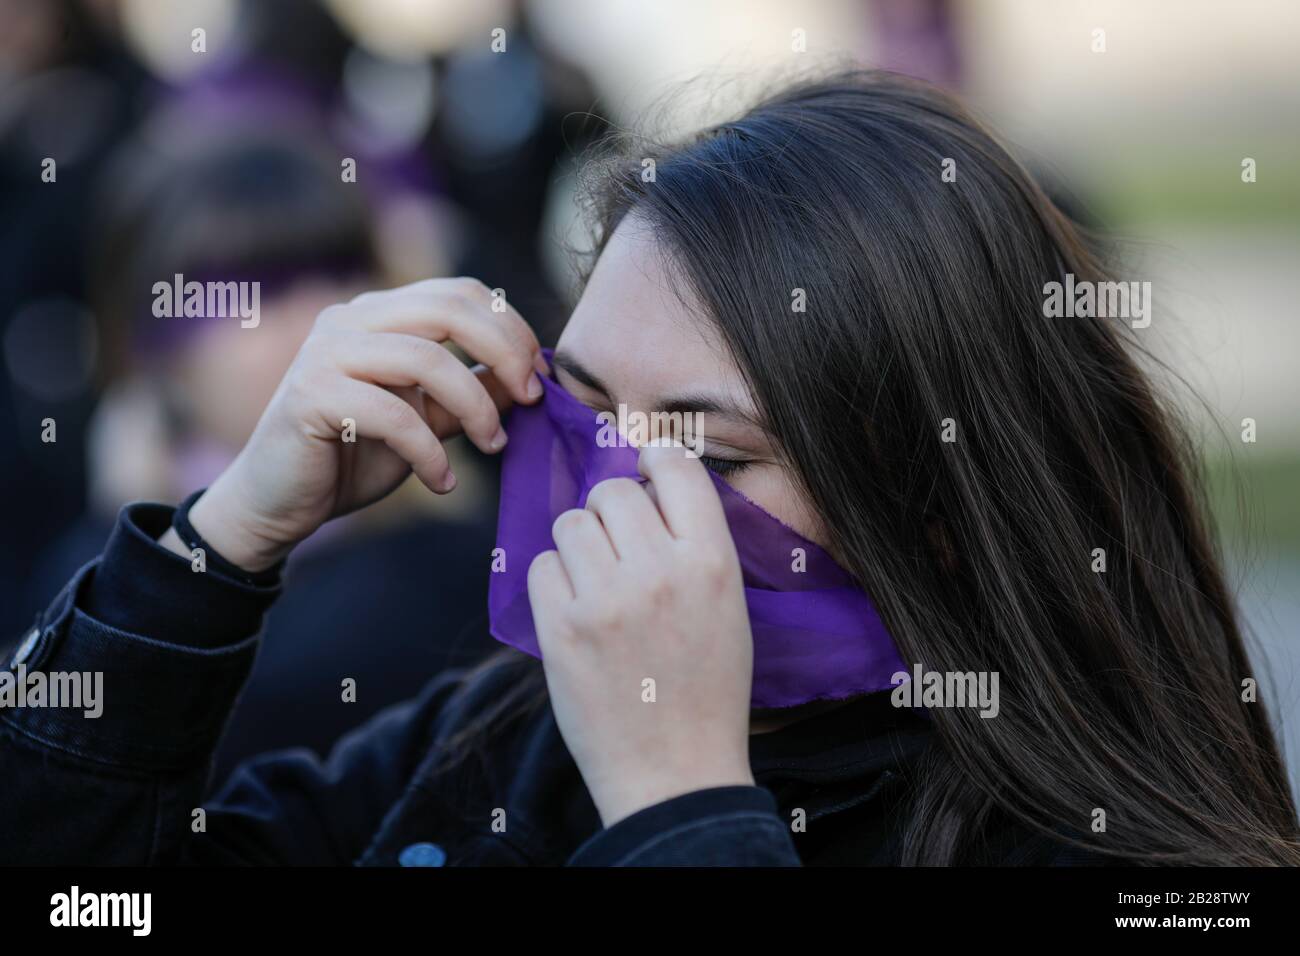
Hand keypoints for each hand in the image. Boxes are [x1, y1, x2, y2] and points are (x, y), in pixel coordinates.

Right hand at [174, 278, 544, 570]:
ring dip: (476, 407)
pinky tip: (443, 481)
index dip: (510, 328)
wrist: (279, 503)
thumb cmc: (353, 457)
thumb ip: (472, 392)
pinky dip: (430, 452)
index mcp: (379, 315)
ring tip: (493, 447)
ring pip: (427, 359)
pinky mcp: (311, 395)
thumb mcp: (427, 420)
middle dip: (504, 352)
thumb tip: (531, 377)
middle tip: (531, 399)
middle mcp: (349, 321)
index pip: (459, 292)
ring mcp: (325, 352)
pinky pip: (394, 414)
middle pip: (448, 309)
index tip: (539, 377)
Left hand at [527, 442, 755, 826]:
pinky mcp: (562, 629)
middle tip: (619, 548)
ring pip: (570, 524)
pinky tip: (576, 613)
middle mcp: (659, 570)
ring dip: (579, 546)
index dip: (654, 459)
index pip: (674, 466)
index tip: (646, 470)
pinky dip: (554, 582)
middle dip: (611, 512)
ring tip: (598, 585)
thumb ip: (693, 544)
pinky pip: (541, 566)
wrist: (676, 771)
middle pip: (612, 491)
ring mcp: (606, 599)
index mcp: (711, 561)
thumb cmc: (707, 689)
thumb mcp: (728, 607)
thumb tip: (646, 486)